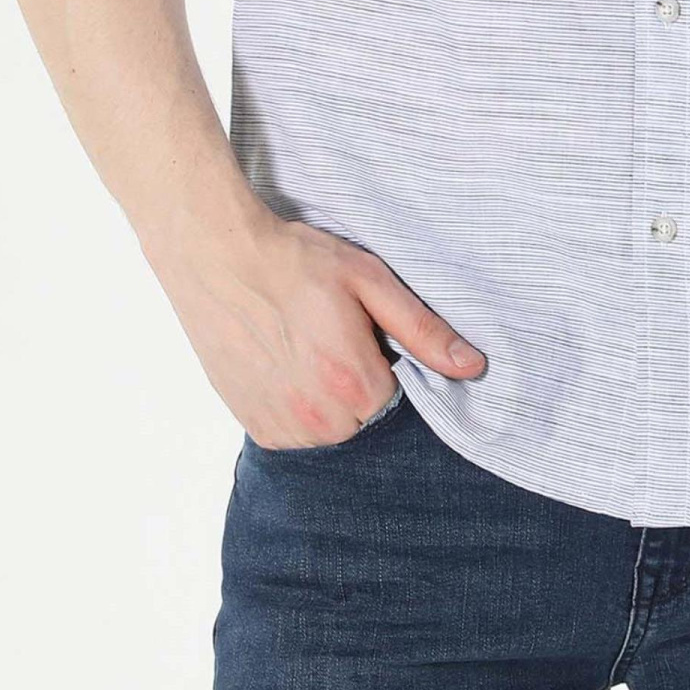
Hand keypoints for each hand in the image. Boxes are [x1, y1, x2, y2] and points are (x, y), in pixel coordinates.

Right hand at [143, 208, 486, 448]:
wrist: (218, 257)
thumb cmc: (297, 261)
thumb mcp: (369, 280)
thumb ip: (423, 330)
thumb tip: (472, 366)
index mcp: (355, 384)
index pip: (396, 395)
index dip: (381, 359)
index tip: (357, 330)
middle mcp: (319, 420)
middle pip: (364, 417)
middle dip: (356, 382)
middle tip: (327, 334)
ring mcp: (282, 428)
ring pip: (329, 429)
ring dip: (325, 398)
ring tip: (301, 346)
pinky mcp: (255, 428)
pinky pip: (294, 432)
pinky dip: (294, 406)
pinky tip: (281, 362)